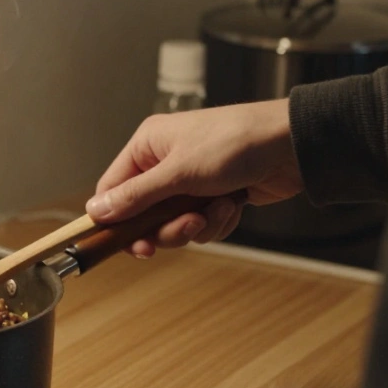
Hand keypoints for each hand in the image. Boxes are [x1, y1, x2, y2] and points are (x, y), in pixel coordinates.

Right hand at [87, 98, 302, 257]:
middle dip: (167, 227)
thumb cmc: (234, 144)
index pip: (113, 189)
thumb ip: (135, 196)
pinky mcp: (212, 196)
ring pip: (173, 224)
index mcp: (147, 147)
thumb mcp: (178, 172)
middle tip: (186, 228)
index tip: (130, 244)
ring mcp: (189, 182)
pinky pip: (200, 224)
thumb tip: (95, 211)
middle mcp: (163, 164)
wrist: (291, 146)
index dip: (116, 219)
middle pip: (143, 215)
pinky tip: (232, 205)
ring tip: (217, 209)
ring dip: (196, 225)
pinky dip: (216, 221)